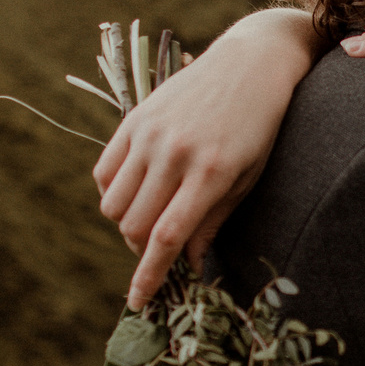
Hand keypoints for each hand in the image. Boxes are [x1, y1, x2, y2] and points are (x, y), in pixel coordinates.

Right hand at [94, 9, 315, 308]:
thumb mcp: (247, 178)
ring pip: (113, 204)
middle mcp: (174, 153)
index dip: (149, 276)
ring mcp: (149, 134)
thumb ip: (213, 222)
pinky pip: (104, 173)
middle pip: (133, 226)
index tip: (138, 302)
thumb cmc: (260, 127)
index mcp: (210, 173)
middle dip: (140, 251)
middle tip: (160, 251)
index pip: (166, 238)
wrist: (251, 63)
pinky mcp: (133, 119)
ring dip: (126, 224)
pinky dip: (113, 193)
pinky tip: (138, 191)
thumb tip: (189, 266)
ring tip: (152, 218)